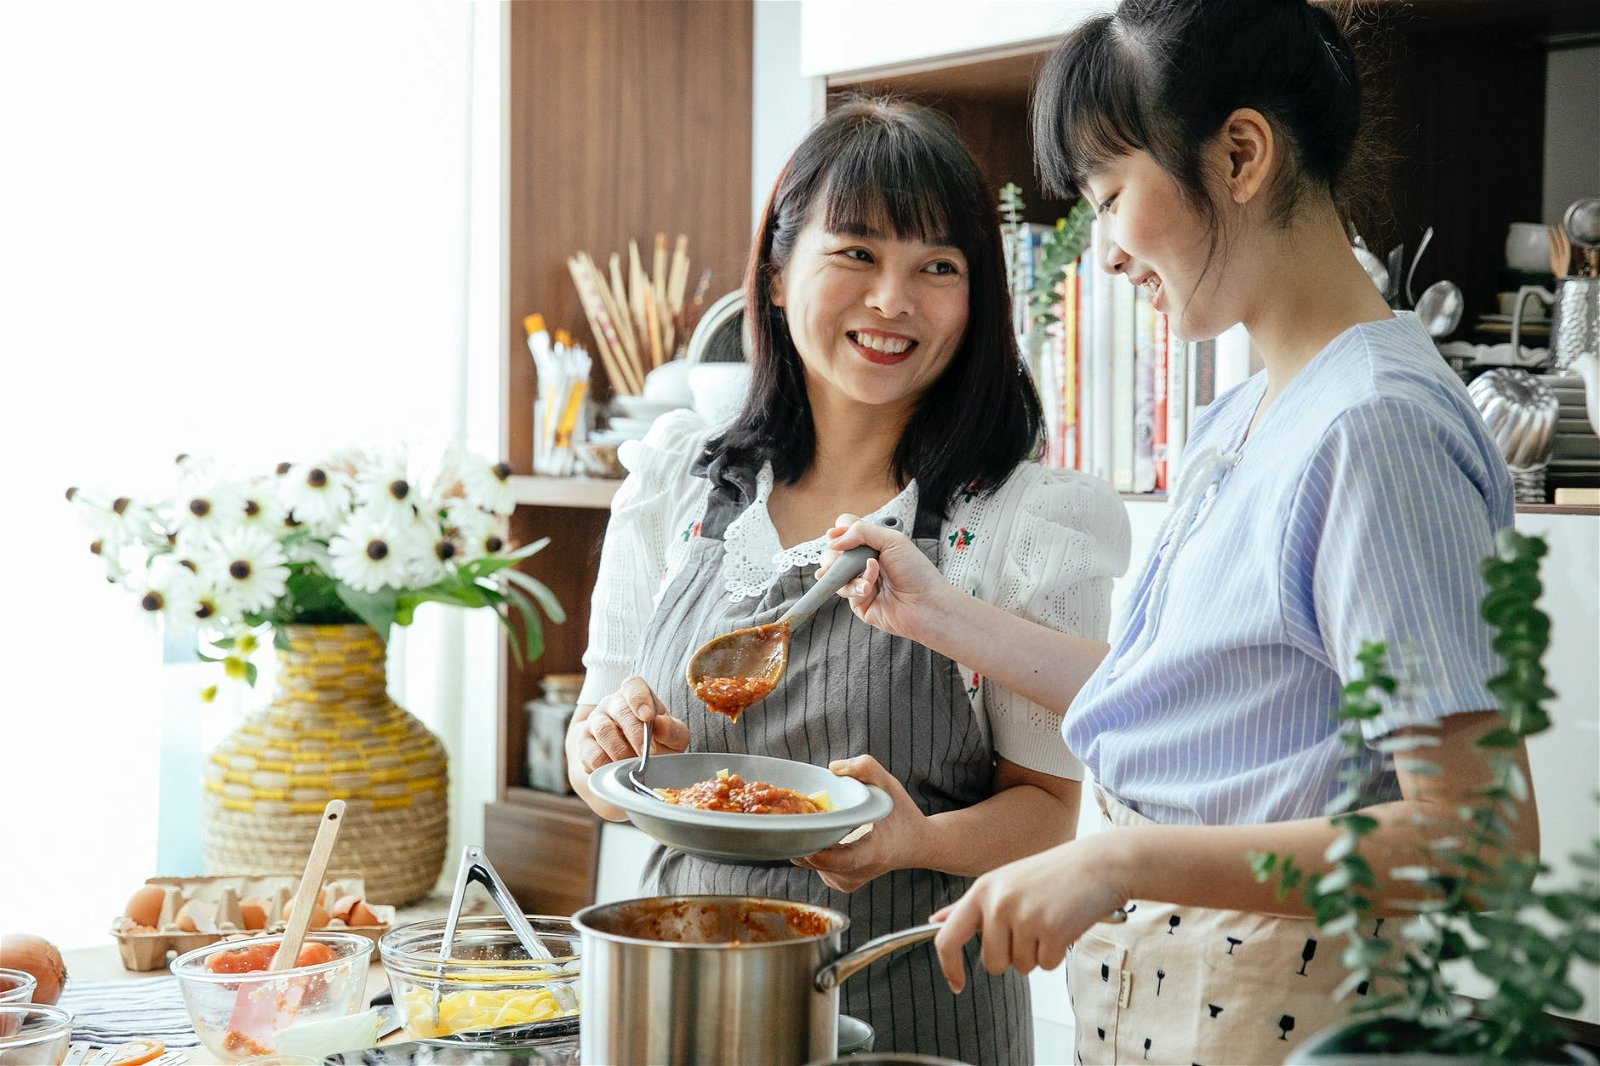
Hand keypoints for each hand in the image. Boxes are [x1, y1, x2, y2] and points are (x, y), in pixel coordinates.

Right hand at [569, 676, 689, 774]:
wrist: (629, 759)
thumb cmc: (655, 741)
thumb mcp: (672, 736)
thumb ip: (672, 730)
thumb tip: (661, 724)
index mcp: (636, 694)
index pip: (633, 685)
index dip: (639, 698)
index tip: (648, 716)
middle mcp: (613, 703)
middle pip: (621, 711)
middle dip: (637, 736)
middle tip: (648, 755)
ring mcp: (595, 721)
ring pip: (604, 731)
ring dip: (622, 752)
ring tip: (635, 766)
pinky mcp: (584, 744)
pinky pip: (592, 754)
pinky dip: (607, 766)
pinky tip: (618, 771)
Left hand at [792, 755, 931, 892]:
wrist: (917, 845)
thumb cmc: (903, 815)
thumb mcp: (891, 786)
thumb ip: (867, 769)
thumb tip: (834, 768)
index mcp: (872, 854)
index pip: (839, 860)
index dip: (817, 851)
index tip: (798, 833)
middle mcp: (857, 873)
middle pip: (815, 860)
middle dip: (800, 835)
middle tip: (790, 811)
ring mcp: (847, 881)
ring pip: (809, 862)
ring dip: (803, 840)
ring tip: (806, 818)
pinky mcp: (839, 883)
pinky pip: (813, 865)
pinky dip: (810, 847)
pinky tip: (816, 831)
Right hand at [819, 513, 952, 641]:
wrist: (926, 603)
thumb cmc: (916, 571)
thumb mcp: (892, 540)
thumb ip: (861, 531)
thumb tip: (833, 540)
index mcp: (874, 545)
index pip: (846, 532)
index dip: (839, 532)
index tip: (835, 534)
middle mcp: (864, 563)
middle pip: (833, 553)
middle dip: (836, 554)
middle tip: (845, 555)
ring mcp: (860, 583)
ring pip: (834, 573)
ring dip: (847, 571)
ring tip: (869, 572)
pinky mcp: (858, 603)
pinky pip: (845, 590)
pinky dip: (857, 585)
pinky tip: (870, 587)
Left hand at [929, 833, 1130, 992]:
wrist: (1099, 863)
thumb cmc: (1053, 874)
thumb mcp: (1005, 880)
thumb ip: (971, 906)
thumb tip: (936, 921)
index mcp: (982, 890)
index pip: (947, 937)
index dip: (948, 966)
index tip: (956, 984)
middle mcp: (998, 902)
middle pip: (992, 963)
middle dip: (1012, 957)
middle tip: (1032, 928)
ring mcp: (1024, 916)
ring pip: (1021, 966)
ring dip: (1038, 953)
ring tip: (1051, 920)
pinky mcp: (1051, 930)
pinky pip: (1046, 966)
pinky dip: (1057, 954)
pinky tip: (1066, 926)